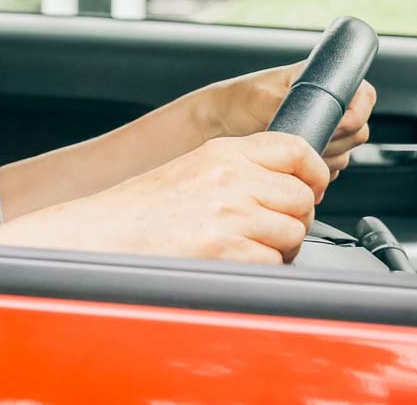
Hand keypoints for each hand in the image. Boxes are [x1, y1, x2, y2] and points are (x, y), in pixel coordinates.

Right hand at [18, 132, 328, 263]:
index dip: (313, 171)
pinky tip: (231, 262)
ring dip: (278, 247)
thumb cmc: (138, 210)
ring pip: (293, 233)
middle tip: (269, 228)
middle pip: (302, 197)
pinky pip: (273, 262)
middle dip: (294, 217)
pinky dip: (259, 268)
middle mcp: (232, 179)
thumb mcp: (191, 170)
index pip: (295, 148)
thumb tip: (284, 183)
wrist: (103, 237)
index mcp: (222, 153)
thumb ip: (237, 170)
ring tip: (245, 248)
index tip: (312, 186)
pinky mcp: (229, 251)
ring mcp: (232, 215)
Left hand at [203, 62, 376, 179]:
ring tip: (294, 150)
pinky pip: (332, 169)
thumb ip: (294, 104)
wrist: (219, 125)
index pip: (364, 95)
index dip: (355, 114)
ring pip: (347, 153)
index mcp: (323, 80)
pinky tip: (294, 164)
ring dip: (326, 158)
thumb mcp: (264, 98)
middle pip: (359, 130)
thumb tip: (318, 113)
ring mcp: (323, 130)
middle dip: (337, 141)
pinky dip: (317, 171)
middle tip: (307, 140)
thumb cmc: (237, 102)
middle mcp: (328, 104)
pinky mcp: (315, 152)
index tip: (336, 126)